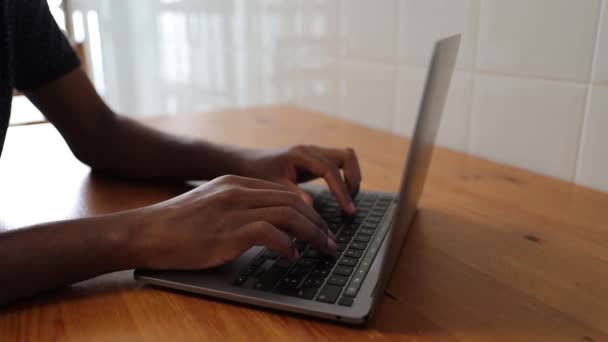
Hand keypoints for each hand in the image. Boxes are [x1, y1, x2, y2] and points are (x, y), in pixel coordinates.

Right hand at [131, 175, 335, 269]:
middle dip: (318, 222)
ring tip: (323, 249)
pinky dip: (288, 246)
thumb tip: (266, 226)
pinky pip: (271, 234)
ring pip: (289, 214)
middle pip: (292, 201)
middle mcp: (237, 191)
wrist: (144, 232)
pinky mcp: (228, 231)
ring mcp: (233, 210)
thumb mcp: (209, 205)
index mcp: (234, 183)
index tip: (319, 226)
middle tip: (330, 240)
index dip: (308, 209)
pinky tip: (292, 257)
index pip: (283, 192)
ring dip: (312, 233)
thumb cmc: (174, 226)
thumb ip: (236, 208)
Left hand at [236, 145, 361, 213]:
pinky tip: (340, 196)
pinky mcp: (316, 160)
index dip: (342, 191)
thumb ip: (292, 195)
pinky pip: (339, 165)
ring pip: (346, 158)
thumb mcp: (272, 186)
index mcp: (300, 155)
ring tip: (348, 200)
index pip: (330, 170)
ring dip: (352, 177)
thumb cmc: (257, 173)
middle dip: (353, 180)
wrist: (246, 163)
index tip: (348, 210)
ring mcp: (315, 153)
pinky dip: (344, 178)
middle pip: (346, 157)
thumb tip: (312, 207)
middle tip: (350, 204)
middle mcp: (311, 150)